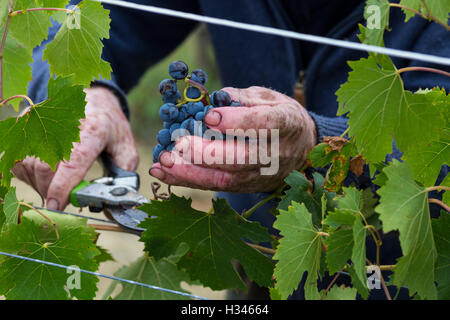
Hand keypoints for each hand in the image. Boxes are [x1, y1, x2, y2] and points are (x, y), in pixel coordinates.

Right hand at [12, 87, 138, 209]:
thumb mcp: (126, 148)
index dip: (62, 186)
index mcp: (93, 131)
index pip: (72, 161)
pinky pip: (20, 163)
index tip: (56, 205)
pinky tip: (49, 171)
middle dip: (51, 190)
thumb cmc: (109, 127)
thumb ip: (124, 176)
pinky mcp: (26, 127)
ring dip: (42, 184)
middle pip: (44, 168)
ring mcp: (41, 124)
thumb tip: (111, 203)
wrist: (93, 99)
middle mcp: (63, 125)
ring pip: (29, 167)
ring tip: (61, 180)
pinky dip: (32, 175)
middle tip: (65, 198)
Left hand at [149, 86, 316, 192]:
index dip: (237, 122)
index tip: (209, 117)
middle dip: (207, 153)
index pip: (263, 125)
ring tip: (163, 162)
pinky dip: (187, 180)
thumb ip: (243, 97)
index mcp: (285, 124)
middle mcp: (273, 154)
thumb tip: (214, 98)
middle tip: (179, 143)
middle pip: (240, 158)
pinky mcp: (245, 186)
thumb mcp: (270, 98)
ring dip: (191, 172)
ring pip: (224, 178)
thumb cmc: (281, 117)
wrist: (300, 149)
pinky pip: (215, 186)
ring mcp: (259, 175)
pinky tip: (164, 173)